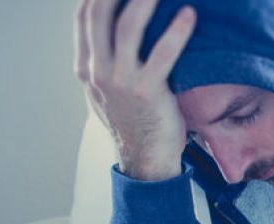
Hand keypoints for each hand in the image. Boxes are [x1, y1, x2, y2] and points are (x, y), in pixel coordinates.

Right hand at [74, 0, 195, 180]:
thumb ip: (102, 58)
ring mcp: (120, 80)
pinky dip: (177, 31)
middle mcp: (97, 71)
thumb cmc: (132, 119)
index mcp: (85, 67)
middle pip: (99, 14)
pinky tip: (189, 14)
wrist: (145, 158)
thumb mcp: (105, 88)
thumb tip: (111, 26)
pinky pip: (163, 54)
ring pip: (128, 26)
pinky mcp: (147, 91)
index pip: (84, 17)